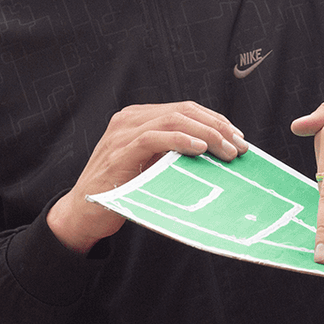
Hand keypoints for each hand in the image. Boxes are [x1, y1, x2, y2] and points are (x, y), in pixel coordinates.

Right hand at [47, 102, 246, 255]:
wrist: (84, 214)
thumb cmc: (124, 189)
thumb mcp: (154, 164)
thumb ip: (177, 151)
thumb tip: (220, 151)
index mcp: (140, 117)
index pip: (187, 109)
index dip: (216, 121)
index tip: (238, 137)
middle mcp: (130, 119)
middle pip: (184, 111)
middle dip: (217, 127)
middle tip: (239, 146)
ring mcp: (122, 134)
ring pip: (173, 120)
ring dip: (206, 134)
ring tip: (226, 151)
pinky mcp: (119, 152)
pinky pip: (154, 138)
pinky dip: (180, 140)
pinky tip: (199, 149)